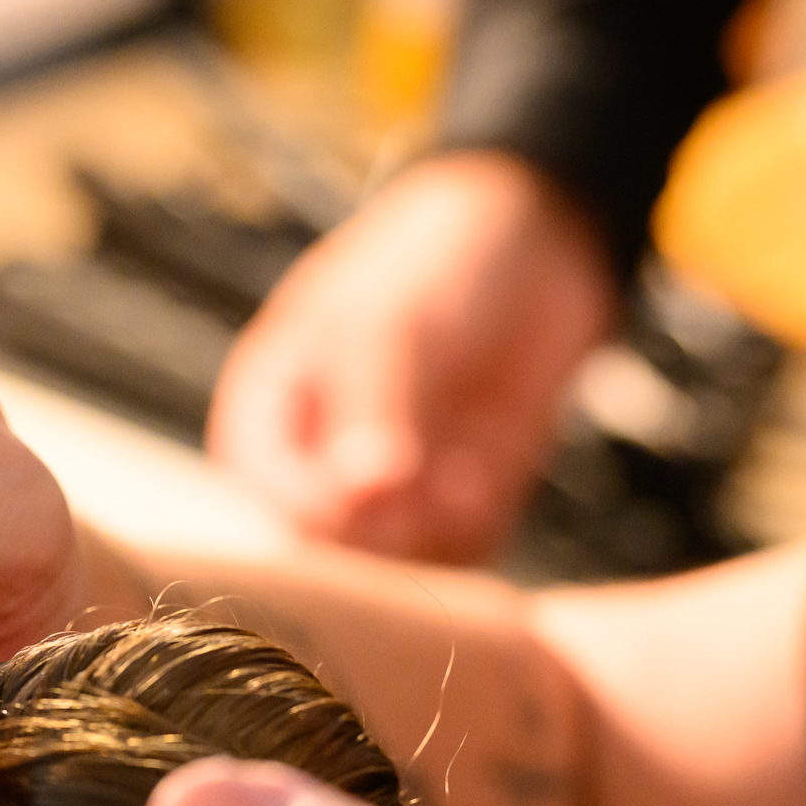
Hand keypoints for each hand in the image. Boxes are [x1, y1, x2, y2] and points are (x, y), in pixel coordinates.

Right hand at [206, 153, 614, 565]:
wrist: (537, 241)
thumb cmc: (434, 264)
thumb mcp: (391, 325)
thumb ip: (373, 411)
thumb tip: (364, 493)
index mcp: (268, 415)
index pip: (268, 492)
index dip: (317, 505)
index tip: (377, 486)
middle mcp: (317, 466)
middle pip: (329, 548)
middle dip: (383, 530)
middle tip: (430, 483)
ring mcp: (386, 495)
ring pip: (396, 564)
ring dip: (435, 528)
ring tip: (464, 469)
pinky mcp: (450, 510)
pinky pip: (457, 554)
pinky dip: (475, 522)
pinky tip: (483, 470)